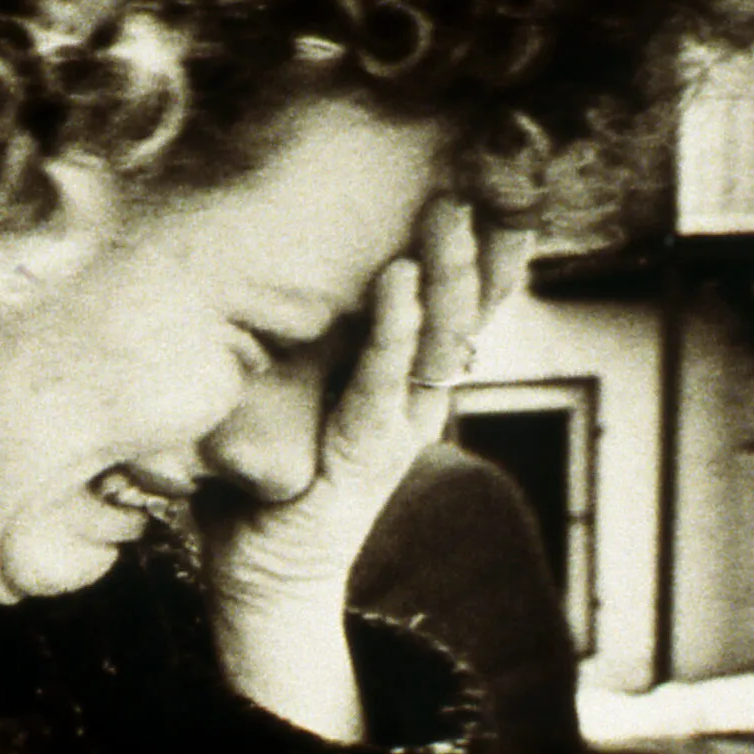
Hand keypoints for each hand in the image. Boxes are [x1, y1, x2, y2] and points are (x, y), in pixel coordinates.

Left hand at [205, 198, 532, 609]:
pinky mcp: (367, 458)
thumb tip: (256, 260)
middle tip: (492, 176)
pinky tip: (398, 279)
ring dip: (445, 272)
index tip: (498, 181)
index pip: (456, 304)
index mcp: (405, 381)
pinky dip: (392, 328)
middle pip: (464, 311)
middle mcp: (415, 401)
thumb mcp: (284, 394)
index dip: (482, 246)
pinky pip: (383, 381)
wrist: (261, 578)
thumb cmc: (265, 479)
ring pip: (438, 339)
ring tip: (450, 210)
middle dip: (480, 243)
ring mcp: (399, 430)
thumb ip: (291, 340)